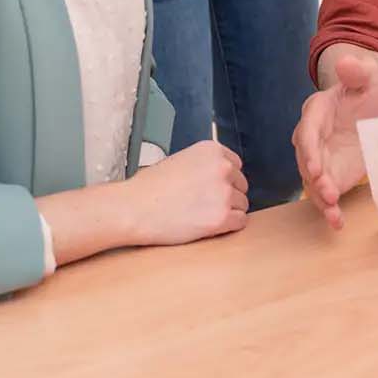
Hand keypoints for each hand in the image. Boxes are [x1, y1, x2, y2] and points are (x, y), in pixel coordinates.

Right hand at [120, 140, 249, 245]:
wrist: (135, 208)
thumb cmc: (151, 187)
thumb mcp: (183, 160)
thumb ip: (206, 164)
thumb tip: (223, 176)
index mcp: (213, 150)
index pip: (236, 166)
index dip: (224, 180)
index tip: (212, 189)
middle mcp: (223, 168)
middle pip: (241, 185)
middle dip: (227, 195)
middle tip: (205, 204)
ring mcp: (223, 193)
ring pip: (242, 204)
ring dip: (228, 211)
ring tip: (202, 215)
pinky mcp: (221, 217)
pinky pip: (240, 222)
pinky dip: (229, 226)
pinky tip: (211, 226)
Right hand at [293, 48, 377, 228]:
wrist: (372, 104)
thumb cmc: (367, 88)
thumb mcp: (367, 77)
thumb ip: (358, 71)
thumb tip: (347, 62)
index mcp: (316, 112)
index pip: (307, 132)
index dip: (310, 152)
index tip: (316, 168)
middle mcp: (312, 137)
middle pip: (307, 161)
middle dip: (315, 179)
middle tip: (328, 193)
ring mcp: (321, 159)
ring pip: (314, 181)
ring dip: (321, 199)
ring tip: (333, 214)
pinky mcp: (332, 174)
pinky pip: (327, 193)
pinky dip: (330, 209)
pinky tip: (338, 223)